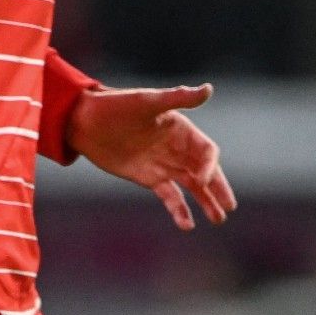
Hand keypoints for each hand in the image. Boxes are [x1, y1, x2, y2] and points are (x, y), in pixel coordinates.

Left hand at [67, 84, 236, 230]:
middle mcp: (177, 147)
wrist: (85, 122)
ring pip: (191, 186)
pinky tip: (187, 225)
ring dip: (205, 202)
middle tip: (230, 206)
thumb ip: (179, 98)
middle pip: (205, 170)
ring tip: (218, 219)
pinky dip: (179, 210)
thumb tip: (208, 89)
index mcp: (182, 128)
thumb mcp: (149, 102)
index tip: (202, 180)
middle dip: (218, 188)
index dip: (210, 166)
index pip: (206, 151)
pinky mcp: (149, 178)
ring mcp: (164, 164)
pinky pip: (170, 196)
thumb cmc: (117, 106)